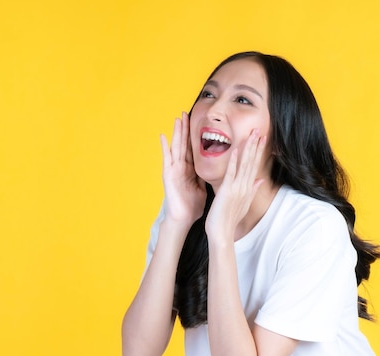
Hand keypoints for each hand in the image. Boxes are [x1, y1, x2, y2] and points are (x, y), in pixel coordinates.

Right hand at [160, 112, 206, 226]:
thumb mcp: (203, 187)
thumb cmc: (192, 206)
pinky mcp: (168, 175)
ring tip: (177, 118)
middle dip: (186, 129)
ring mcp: (174, 170)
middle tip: (187, 113)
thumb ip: (206, 176)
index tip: (199, 122)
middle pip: (184, 144)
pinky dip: (165, 148)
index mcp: (191, 170)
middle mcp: (181, 167)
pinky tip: (163, 136)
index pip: (193, 149)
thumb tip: (217, 169)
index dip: (196, 136)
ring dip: (176, 133)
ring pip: (176, 147)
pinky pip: (166, 159)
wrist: (183, 219)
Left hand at [205, 130, 266, 240]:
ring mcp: (237, 188)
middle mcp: (245, 186)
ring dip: (249, 148)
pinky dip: (234, 161)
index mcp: (247, 188)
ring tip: (252, 134)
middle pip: (252, 162)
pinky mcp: (227, 191)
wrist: (222, 233)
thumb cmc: (229, 219)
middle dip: (256, 145)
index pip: (254, 166)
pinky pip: (231, 173)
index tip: (262, 138)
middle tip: (259, 130)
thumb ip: (252, 191)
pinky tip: (236, 149)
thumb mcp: (244, 204)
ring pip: (245, 165)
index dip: (258, 151)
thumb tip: (260, 181)